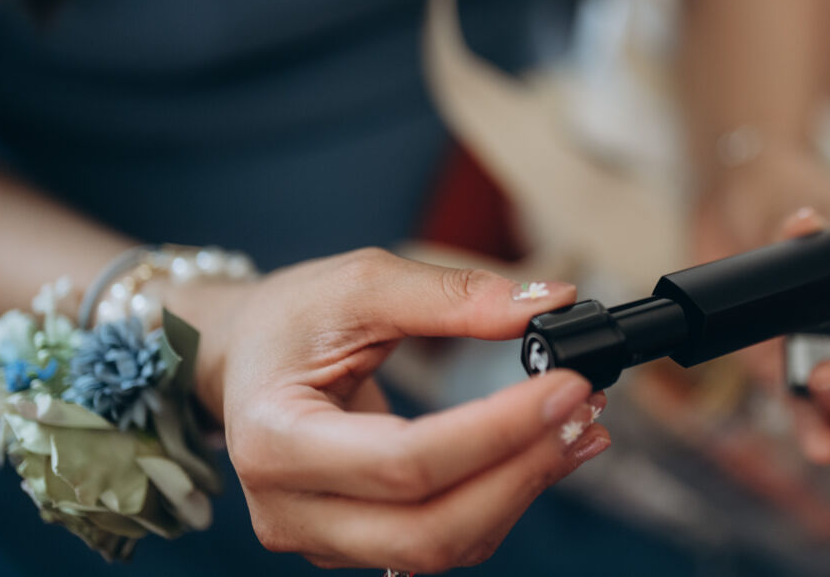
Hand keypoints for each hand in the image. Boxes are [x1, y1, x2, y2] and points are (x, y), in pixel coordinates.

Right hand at [166, 248, 607, 572]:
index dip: (497, 431)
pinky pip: (440, 539)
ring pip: (440, 546)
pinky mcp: (355, 542)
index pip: (404, 463)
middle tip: (585, 411)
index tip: (566, 385)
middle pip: (427, 529)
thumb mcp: (363, 283)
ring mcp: (321, 537)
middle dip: (522, 473)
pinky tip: (546, 451)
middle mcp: (289, 509)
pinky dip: (501, 499)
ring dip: (523, 489)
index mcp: (274, 440)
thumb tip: (548, 305)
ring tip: (582, 427)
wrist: (244, 358)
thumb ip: (454, 296)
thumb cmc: (292, 318)